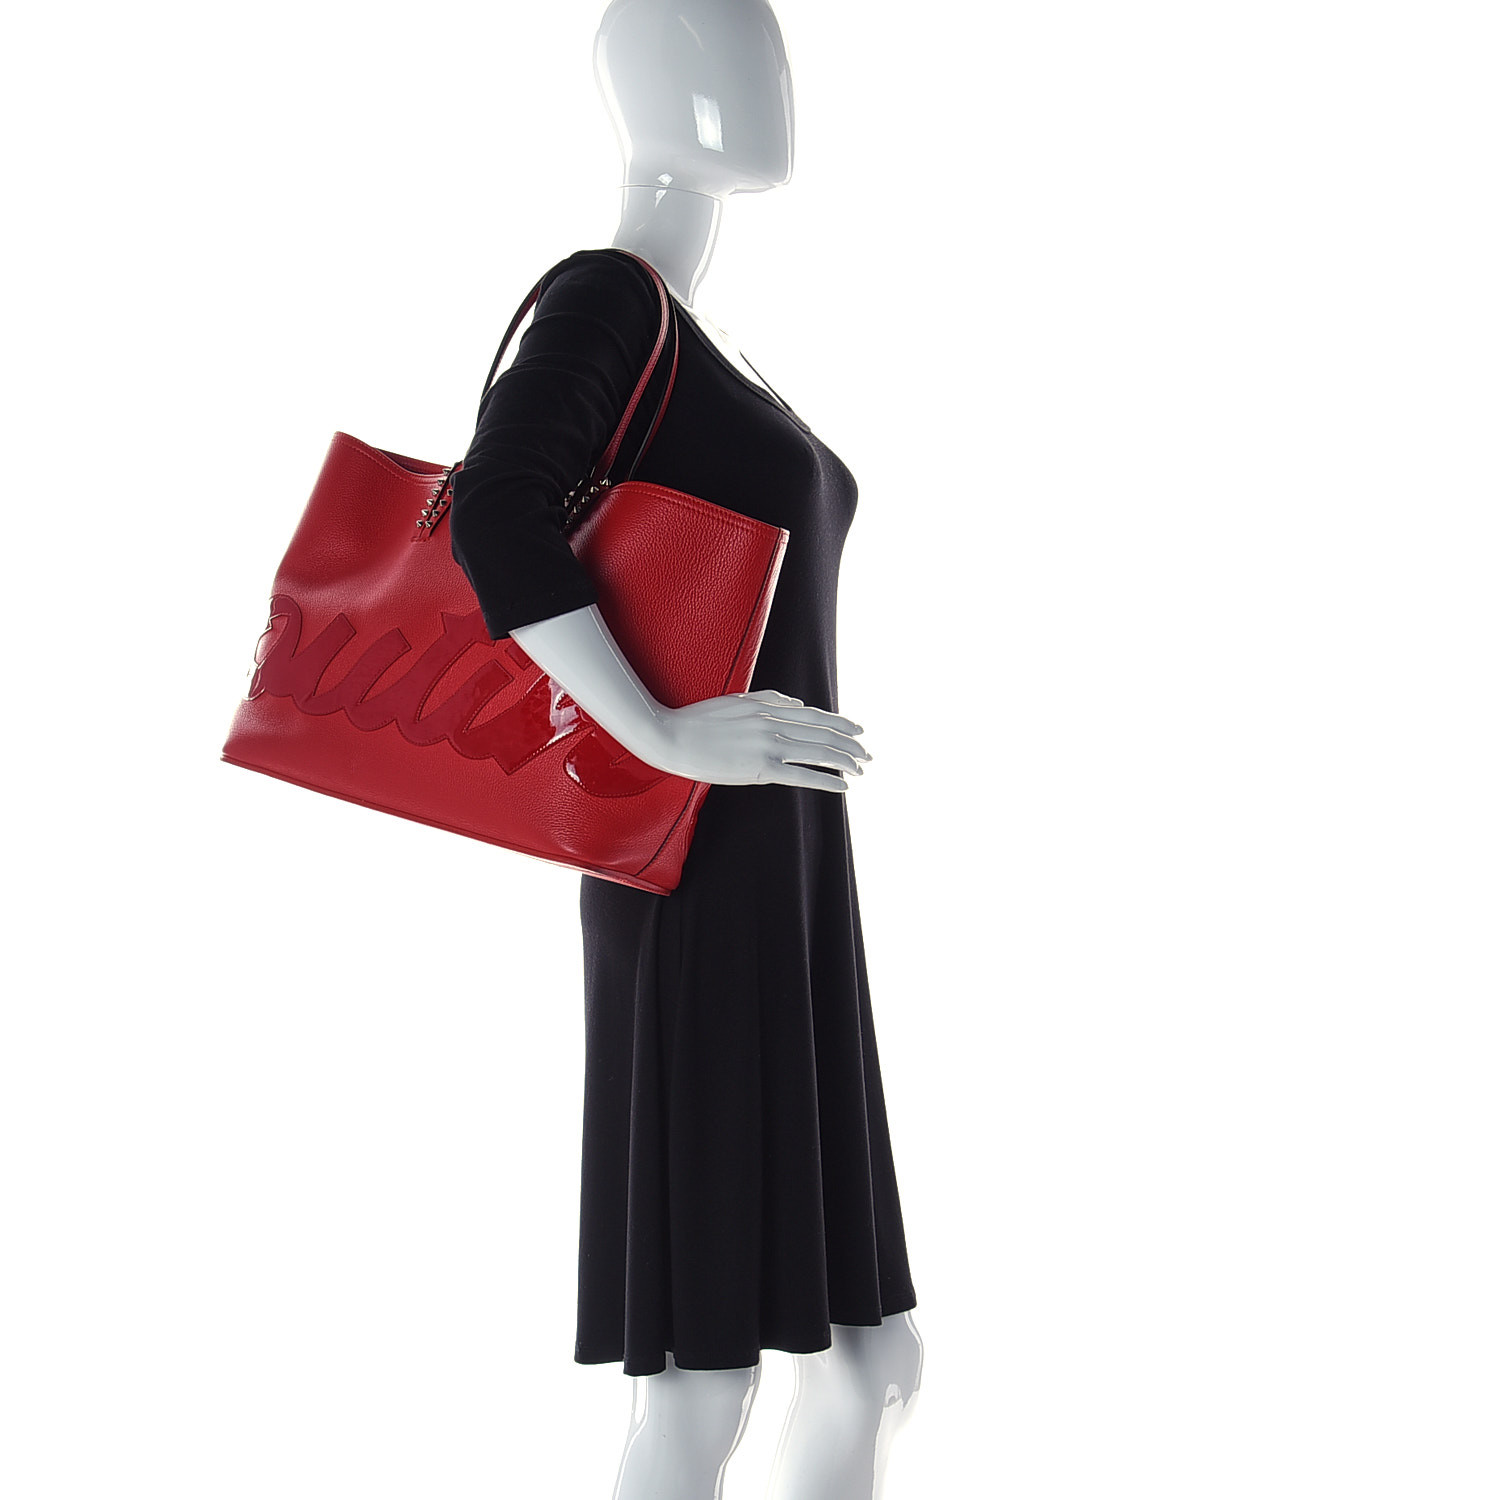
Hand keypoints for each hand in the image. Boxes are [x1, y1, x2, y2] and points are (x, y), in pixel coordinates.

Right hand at [651, 689, 871, 791]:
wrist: (671, 737)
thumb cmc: (699, 720)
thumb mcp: (736, 700)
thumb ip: (768, 700)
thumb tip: (797, 705)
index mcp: (768, 708)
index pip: (815, 716)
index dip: (841, 724)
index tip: (859, 731)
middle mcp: (773, 724)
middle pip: (823, 734)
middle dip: (850, 745)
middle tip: (868, 755)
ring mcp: (768, 746)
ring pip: (818, 752)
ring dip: (845, 761)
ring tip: (860, 769)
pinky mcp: (760, 769)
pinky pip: (802, 775)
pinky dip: (827, 780)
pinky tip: (843, 785)